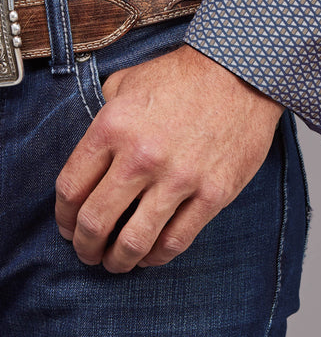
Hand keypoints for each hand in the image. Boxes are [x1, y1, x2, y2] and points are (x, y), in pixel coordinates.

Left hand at [55, 44, 283, 272]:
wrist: (240, 74)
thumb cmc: (183, 77)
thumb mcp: (127, 82)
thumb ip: (102, 115)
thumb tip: (91, 151)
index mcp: (113, 128)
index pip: (71, 188)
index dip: (63, 217)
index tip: (68, 227)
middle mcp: (141, 157)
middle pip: (96, 221)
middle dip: (85, 246)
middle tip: (87, 252)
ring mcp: (179, 179)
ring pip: (134, 241)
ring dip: (118, 260)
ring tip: (116, 262)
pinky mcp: (212, 193)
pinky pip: (177, 240)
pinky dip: (157, 257)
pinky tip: (151, 255)